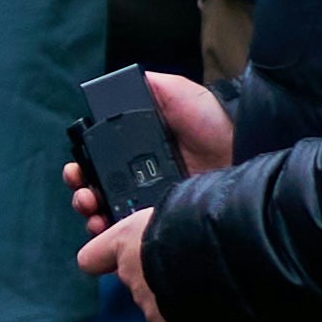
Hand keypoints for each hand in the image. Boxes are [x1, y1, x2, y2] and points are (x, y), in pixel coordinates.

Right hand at [60, 73, 231, 321]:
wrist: (244, 152)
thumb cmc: (216, 123)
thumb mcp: (181, 95)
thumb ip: (153, 87)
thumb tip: (122, 83)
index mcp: (140, 151)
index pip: (99, 162)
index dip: (82, 166)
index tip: (77, 170)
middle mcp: (143, 179)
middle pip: (97, 190)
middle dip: (81, 192)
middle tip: (83, 193)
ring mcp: (153, 205)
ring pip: (110, 216)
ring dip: (91, 214)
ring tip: (92, 210)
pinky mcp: (164, 225)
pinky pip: (131, 238)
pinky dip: (113, 238)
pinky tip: (107, 232)